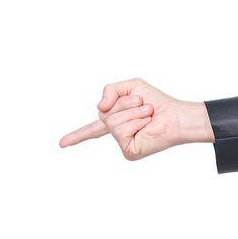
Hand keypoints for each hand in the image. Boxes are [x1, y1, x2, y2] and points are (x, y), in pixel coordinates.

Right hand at [59, 79, 213, 159]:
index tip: (61, 144)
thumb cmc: (158, 101)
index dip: (77, 136)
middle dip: (124, 104)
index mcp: (117, 120)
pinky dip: (135, 122)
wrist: (176, 115)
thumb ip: (110, 90)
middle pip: (104, 114)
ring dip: (132, 112)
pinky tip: (146, 124)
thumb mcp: (130, 86)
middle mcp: (118, 133)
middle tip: (144, 105)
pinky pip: (121, 130)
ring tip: (147, 114)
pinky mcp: (129, 151)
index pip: (93, 129)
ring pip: (112, 121)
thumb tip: (99, 108)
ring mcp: (123, 143)